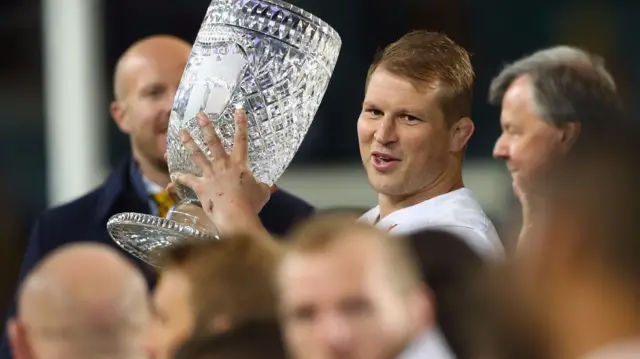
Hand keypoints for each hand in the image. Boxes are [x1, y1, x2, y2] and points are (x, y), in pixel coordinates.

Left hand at [171, 110, 270, 234]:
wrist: (236, 215)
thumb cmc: (251, 204)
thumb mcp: (262, 193)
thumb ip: (264, 186)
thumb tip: (269, 187)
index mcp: (240, 163)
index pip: (242, 139)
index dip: (241, 124)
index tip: (238, 110)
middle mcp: (223, 164)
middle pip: (213, 141)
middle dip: (206, 126)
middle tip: (199, 115)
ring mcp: (210, 174)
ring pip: (197, 155)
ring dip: (189, 143)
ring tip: (182, 132)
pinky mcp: (200, 186)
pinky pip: (188, 180)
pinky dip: (180, 178)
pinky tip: (173, 175)